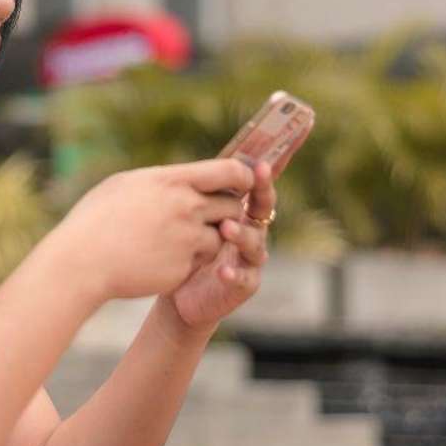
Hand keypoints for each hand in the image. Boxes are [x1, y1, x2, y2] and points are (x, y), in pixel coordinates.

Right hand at [57, 158, 255, 302]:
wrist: (82, 262)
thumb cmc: (94, 221)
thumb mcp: (124, 185)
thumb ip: (159, 181)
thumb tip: (178, 179)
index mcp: (171, 180)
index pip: (229, 171)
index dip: (243, 176)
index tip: (244, 181)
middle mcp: (186, 206)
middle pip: (233, 205)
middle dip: (227, 211)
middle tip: (211, 216)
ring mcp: (188, 238)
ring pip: (222, 236)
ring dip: (209, 238)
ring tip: (178, 240)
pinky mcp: (185, 267)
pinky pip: (203, 261)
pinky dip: (192, 261)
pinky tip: (165, 259)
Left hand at [166, 160, 276, 334]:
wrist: (178, 292)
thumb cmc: (182, 247)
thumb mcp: (187, 215)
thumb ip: (196, 192)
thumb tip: (189, 163)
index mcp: (239, 209)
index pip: (255, 184)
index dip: (264, 169)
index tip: (266, 153)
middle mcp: (251, 230)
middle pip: (263, 207)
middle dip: (262, 190)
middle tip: (257, 176)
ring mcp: (250, 258)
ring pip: (254, 242)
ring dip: (242, 233)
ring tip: (227, 227)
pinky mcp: (244, 284)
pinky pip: (244, 277)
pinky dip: (234, 272)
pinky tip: (222, 270)